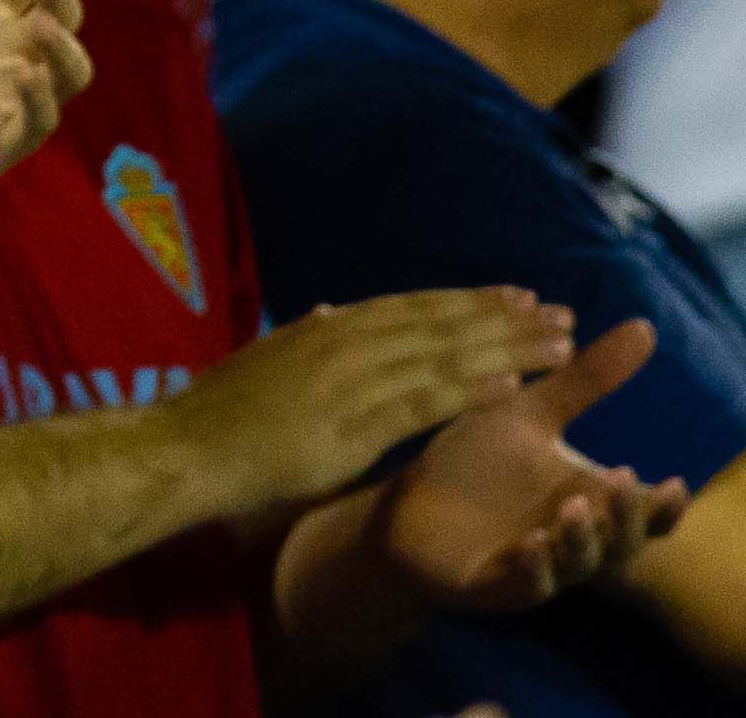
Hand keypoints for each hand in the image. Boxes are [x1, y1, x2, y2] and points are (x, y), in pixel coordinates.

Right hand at [183, 287, 573, 519]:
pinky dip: (470, 390)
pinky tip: (511, 385)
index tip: (516, 296)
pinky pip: (423, 404)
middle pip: (441, 324)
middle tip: (558, 312)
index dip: (469, 301)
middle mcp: (346, 342)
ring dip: (505, 348)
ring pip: (443, 357)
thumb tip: (328, 310)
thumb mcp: (266, 359)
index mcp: (328, 328)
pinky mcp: (353, 426)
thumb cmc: (222, 413)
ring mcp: (351, 382)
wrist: (188, 448)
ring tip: (556, 344)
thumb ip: (304, 337)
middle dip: (503, 318)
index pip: (413, 307)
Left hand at [366, 323, 685, 613]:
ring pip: (578, 564)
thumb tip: (645, 327)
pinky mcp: (497, 588)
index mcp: (587, 499)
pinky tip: (532, 542)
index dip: (665, 506)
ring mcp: (540, 569)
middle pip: (622, 542)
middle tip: (618, 480)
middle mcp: (574, 541)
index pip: (646, 515)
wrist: (403, 507)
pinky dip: (535, 567)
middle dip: (625, 516)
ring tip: (573, 505)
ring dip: (580, 537)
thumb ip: (585, 379)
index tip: (677, 482)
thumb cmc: (475, 462)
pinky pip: (527, 586)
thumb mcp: (530, 413)